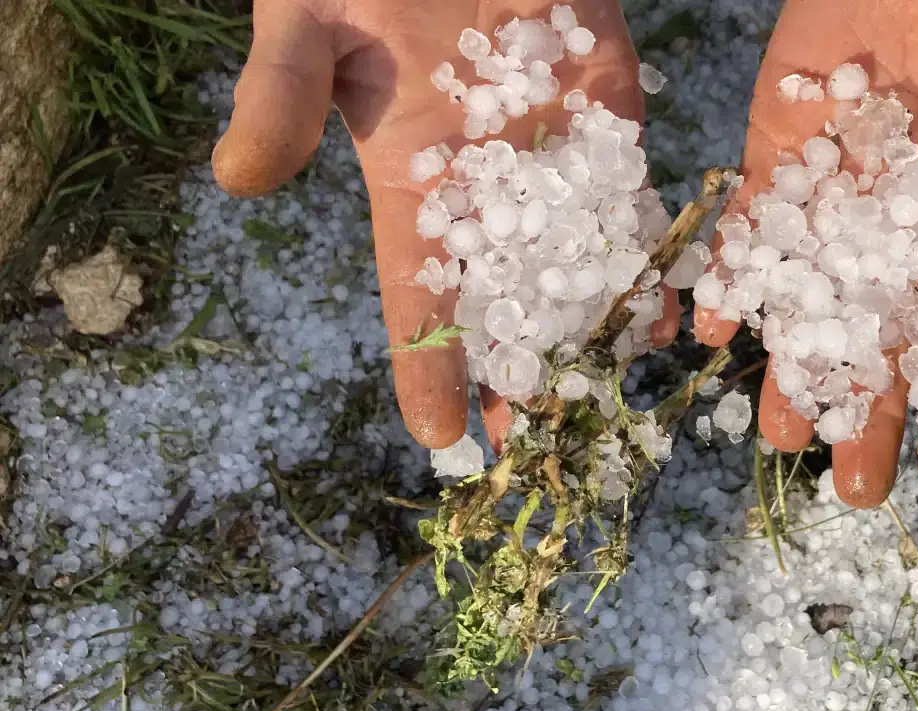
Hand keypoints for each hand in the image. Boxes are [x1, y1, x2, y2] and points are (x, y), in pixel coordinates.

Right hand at [212, 0, 676, 450]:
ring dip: (594, 328)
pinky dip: (645, 249)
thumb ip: (281, 94)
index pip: (415, 294)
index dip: (426, 365)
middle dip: (522, 372)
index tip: (441, 440)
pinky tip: (664, 307)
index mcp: (408, 180)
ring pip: (576, 259)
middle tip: (547, 448)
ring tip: (614, 396)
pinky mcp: (605, 108)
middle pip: (506, 298)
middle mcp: (484, 183)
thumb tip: (240, 182)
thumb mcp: (306, 22)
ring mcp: (549, 150)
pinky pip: (630, 192)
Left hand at [695, 0, 917, 506]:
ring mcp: (842, 176)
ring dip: (797, 357)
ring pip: (814, 286)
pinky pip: (754, 216)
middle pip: (888, 324)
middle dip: (873, 403)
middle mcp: (909, 207)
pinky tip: (714, 327)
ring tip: (776, 431)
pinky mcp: (783, 135)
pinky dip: (734, 267)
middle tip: (853, 486)